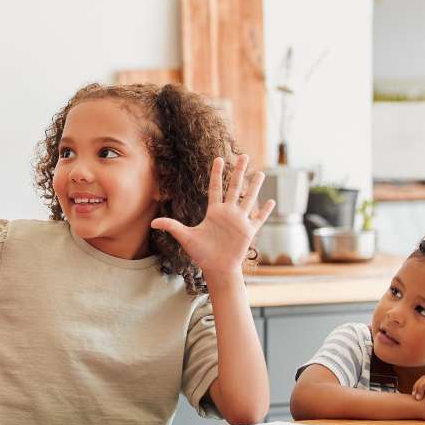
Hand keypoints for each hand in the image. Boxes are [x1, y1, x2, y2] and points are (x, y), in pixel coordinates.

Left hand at [150, 154, 274, 278]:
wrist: (216, 269)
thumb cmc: (201, 254)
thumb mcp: (186, 237)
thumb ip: (172, 227)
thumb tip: (152, 223)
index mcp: (214, 211)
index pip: (216, 187)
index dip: (217, 173)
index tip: (219, 158)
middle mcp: (228, 213)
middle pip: (235, 187)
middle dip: (239, 171)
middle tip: (244, 155)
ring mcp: (239, 221)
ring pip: (249, 198)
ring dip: (255, 186)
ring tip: (260, 172)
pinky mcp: (248, 231)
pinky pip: (259, 218)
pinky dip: (265, 211)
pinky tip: (272, 201)